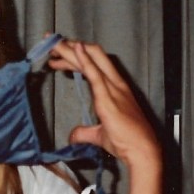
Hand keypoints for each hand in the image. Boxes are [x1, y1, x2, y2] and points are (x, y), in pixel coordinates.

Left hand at [48, 38, 161, 170]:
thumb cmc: (128, 142)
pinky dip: (84, 59)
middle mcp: (115, 84)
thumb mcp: (100, 135)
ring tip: (52, 45)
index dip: (76, 57)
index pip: (94, 64)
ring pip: (90, 59)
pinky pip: (95, 73)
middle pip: (92, 56)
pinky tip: (75, 49)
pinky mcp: (108, 97)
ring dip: (69, 50)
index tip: (59, 57)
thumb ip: (85, 132)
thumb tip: (73, 135)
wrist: (142, 151)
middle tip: (51, 43)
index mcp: (116, 88)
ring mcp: (113, 88)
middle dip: (70, 47)